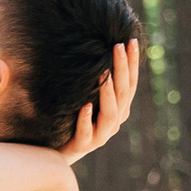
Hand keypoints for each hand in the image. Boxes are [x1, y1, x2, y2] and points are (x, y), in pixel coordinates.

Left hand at [66, 35, 141, 163]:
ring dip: (108, 92)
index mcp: (119, 108)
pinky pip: (86, 132)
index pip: (130, 82)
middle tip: (117, 47)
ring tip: (105, 73)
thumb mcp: (88, 95)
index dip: (132, 63)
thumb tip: (94, 44)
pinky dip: (86, 119)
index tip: (131, 41)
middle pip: (123, 93)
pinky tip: (85, 106)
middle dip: (122, 69)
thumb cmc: (74, 117)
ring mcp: (100, 135)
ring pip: (110, 113)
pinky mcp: (83, 145)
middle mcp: (114, 121)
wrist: (58, 149)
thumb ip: (96, 78)